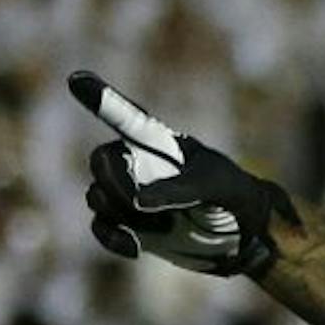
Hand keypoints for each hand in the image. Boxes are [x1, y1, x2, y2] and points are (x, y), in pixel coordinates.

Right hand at [70, 71, 295, 277]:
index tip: (77, 79)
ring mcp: (132, 195)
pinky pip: (101, 227)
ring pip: (98, 197)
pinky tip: (135, 246)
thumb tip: (138, 201)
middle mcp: (140, 164)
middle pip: (102, 162)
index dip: (102, 99)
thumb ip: (180, 189)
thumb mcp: (218, 187)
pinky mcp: (130, 225)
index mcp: (162, 144)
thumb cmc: (236, 198)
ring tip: (165, 224)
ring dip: (123, 214)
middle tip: (144, 204)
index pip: (128, 118)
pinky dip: (112, 237)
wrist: (246, 237)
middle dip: (116, 184)